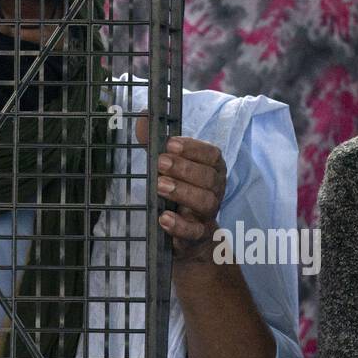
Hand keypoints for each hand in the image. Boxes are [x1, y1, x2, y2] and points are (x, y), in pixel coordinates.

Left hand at [137, 116, 226, 261]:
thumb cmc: (178, 193)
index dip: (194, 148)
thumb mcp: (167, 167)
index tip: (170, 144)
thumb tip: (142, 118)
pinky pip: (195, 232)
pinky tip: (164, 219)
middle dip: (185, 168)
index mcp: (211, 170)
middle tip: (160, 163)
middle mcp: (214, 191)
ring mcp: (207, 215)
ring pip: (205, 202)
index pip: (212, 155)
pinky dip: (180, 225)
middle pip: (209, 178)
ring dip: (183, 192)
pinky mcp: (198, 236)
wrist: (189, 238)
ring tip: (160, 186)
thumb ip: (155, 143)